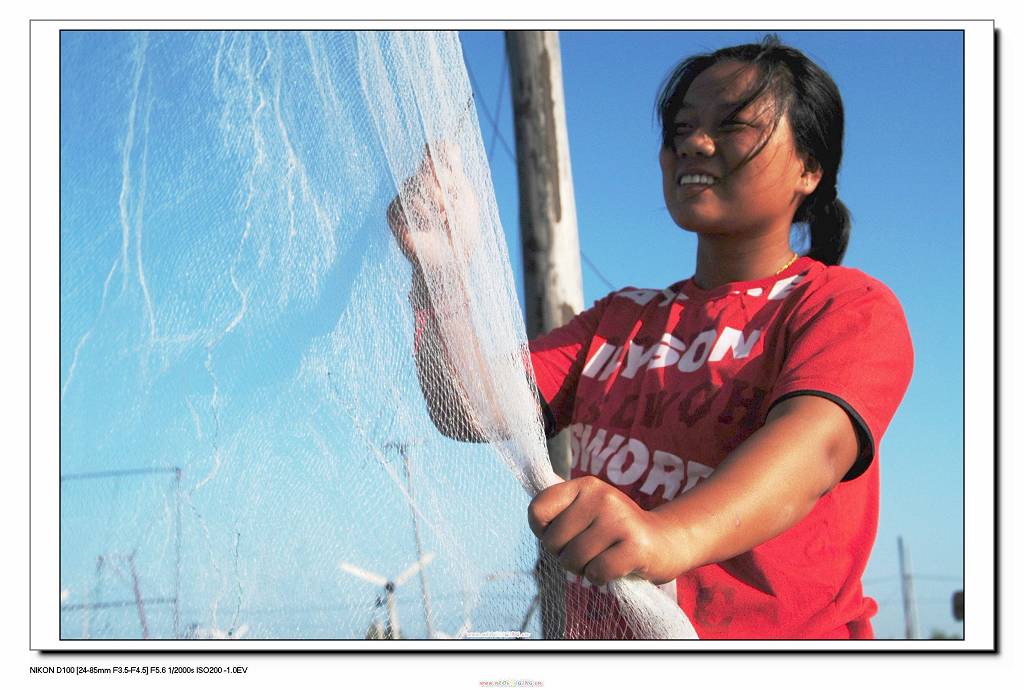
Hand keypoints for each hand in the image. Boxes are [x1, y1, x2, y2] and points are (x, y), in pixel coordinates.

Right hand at [386, 141, 481, 270]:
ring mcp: (405, 197)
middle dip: (441, 185)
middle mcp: (420, 184)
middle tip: (448, 206)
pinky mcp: (393, 212)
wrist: (450, 261)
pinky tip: (426, 227)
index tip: (443, 159)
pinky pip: (402, 202)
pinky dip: (418, 214)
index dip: (438, 153)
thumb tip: (452, 143)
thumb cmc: (462, 233)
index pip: (434, 152)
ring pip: (413, 184)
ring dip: (432, 204)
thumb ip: (456, 173)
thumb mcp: (465, 200)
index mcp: (440, 178)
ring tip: (441, 220)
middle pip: (426, 167)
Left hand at [527, 476, 682, 585]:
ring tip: (600, 559)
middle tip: (586, 552)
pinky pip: (596, 572)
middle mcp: (601, 497)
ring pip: (573, 559)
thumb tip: (536, 521)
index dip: (541, 530)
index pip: (537, 508)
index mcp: (585, 485)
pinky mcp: (635, 546)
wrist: (665, 540)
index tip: (561, 536)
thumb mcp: (588, 511)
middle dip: (563, 556)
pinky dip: (599, 578)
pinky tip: (613, 569)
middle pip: (552, 541)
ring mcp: (619, 520)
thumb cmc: (615, 531)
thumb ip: (560, 512)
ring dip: (582, 570)